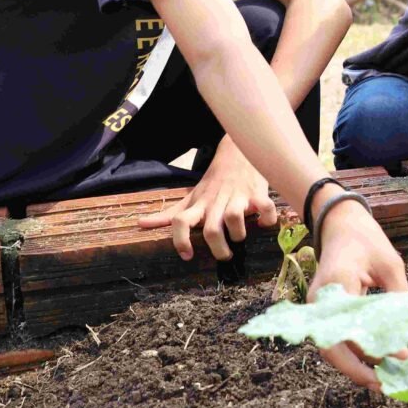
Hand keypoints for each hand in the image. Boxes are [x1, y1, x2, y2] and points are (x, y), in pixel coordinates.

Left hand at [139, 139, 276, 259]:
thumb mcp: (191, 197)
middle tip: (224, 256)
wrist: (237, 151)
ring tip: (241, 237)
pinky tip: (264, 222)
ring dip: (238, 234)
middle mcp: (215, 202)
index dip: (181, 240)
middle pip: (212, 230)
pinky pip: (264, 208)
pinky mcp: (257, 193)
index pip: (181, 221)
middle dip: (218, 248)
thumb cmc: (214, 181)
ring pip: (234, 218)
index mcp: (199, 205)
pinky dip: (267, 219)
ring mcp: (237, 197)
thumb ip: (169, 214)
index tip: (187, 255)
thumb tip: (140, 224)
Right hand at [306, 200, 407, 391]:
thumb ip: (398, 297)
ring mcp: (318, 308)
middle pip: (331, 347)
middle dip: (357, 370)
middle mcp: (320, 301)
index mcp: (337, 283)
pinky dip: (351, 355)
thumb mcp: (390, 265)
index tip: (402, 357)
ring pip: (330, 348)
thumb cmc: (367, 240)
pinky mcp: (324, 313)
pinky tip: (374, 364)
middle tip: (386, 385)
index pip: (351, 326)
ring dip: (353, 367)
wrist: (340, 224)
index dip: (373, 347)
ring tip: (383, 380)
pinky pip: (334, 340)